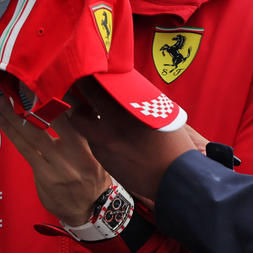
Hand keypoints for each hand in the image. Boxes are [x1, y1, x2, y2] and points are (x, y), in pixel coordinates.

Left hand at [0, 94, 109, 224]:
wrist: (91, 209)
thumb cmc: (92, 173)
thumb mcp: (96, 150)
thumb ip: (83, 128)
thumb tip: (68, 97)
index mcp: (92, 141)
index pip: (74, 112)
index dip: (57, 93)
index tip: (41, 77)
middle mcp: (78, 152)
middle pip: (52, 120)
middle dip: (31, 100)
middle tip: (15, 83)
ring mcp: (61, 165)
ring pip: (34, 134)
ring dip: (14, 116)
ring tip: (1, 102)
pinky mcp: (45, 176)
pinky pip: (25, 151)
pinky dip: (13, 134)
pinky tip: (3, 122)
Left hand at [69, 82, 199, 202]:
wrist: (174, 179)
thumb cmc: (172, 143)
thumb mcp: (159, 113)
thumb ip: (136, 98)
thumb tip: (121, 84)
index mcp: (123, 114)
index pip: (94, 89)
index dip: (88, 79)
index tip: (88, 74)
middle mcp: (109, 131)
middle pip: (79, 111)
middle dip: (81, 103)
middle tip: (85, 94)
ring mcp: (104, 148)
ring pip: (83, 128)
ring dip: (86, 119)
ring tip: (96, 114)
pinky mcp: (104, 161)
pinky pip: (92, 142)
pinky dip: (97, 135)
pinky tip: (111, 135)